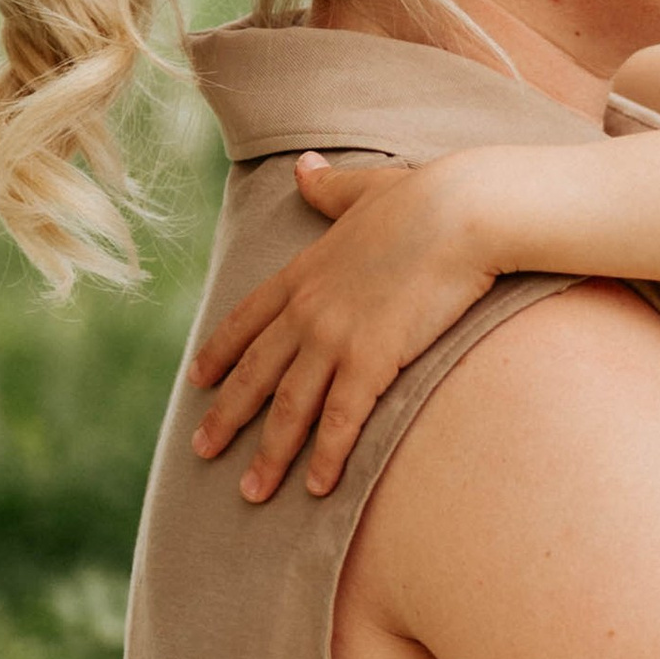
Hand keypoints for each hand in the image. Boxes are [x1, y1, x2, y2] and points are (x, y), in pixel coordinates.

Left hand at [187, 153, 506, 501]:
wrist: (461, 212)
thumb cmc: (425, 197)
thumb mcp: (364, 190)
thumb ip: (328, 188)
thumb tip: (302, 165)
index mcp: (303, 271)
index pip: (246, 319)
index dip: (220, 351)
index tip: (198, 378)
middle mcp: (307, 309)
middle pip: (255, 373)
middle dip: (225, 416)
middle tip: (201, 451)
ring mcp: (335, 337)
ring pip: (290, 407)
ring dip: (268, 454)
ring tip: (252, 493)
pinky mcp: (372, 360)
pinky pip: (341, 421)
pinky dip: (326, 457)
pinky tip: (315, 488)